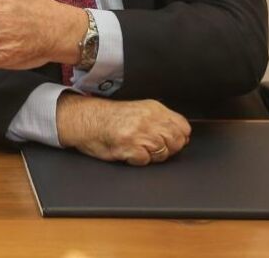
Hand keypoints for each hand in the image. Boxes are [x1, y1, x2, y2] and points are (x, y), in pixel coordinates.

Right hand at [56, 93, 191, 165]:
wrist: (85, 119)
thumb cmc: (109, 117)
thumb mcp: (139, 110)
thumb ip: (160, 120)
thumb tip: (180, 135)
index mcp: (153, 108)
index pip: (183, 127)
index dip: (179, 138)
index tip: (169, 141)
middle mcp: (148, 119)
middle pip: (176, 142)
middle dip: (167, 149)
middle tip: (151, 147)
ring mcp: (139, 133)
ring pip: (163, 153)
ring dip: (151, 156)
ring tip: (137, 148)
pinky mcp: (129, 147)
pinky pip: (145, 161)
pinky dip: (137, 160)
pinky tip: (128, 152)